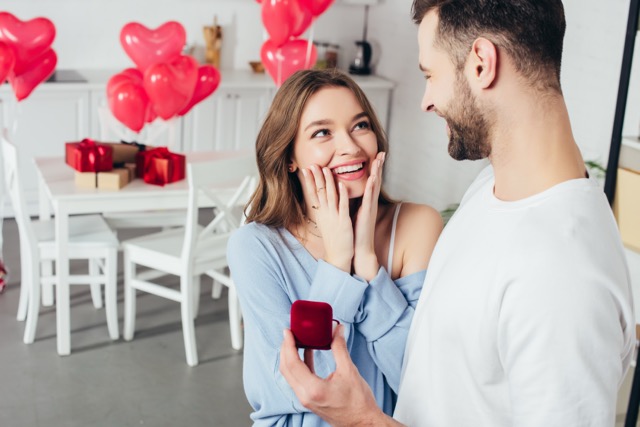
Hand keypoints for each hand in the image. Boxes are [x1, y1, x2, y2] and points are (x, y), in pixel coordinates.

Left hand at [280, 324, 395, 426]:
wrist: (362, 422)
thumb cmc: (359, 401)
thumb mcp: (349, 371)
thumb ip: (340, 348)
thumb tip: (337, 329)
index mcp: (313, 389)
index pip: (293, 363)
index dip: (288, 345)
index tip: (288, 331)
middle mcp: (305, 396)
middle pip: (286, 369)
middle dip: (285, 349)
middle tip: (289, 333)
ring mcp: (306, 400)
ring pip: (290, 375)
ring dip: (290, 357)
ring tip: (295, 341)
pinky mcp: (309, 400)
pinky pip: (298, 380)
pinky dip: (299, 365)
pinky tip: (307, 353)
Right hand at [303, 165, 352, 271]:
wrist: (338, 256)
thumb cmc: (333, 239)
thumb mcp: (325, 223)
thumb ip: (323, 211)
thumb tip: (319, 202)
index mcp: (320, 214)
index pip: (312, 194)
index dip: (309, 181)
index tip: (306, 169)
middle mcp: (325, 214)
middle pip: (319, 192)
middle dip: (316, 177)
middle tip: (313, 164)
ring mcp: (334, 217)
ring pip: (330, 196)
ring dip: (328, 182)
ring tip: (326, 169)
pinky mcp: (344, 221)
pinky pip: (343, 206)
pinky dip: (342, 195)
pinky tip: (341, 184)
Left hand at [353, 152, 384, 280]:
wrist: (359, 248)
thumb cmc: (356, 232)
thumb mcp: (355, 213)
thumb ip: (356, 202)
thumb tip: (349, 192)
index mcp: (367, 202)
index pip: (372, 182)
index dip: (374, 169)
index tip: (376, 156)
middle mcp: (371, 203)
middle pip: (376, 180)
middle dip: (379, 166)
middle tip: (382, 152)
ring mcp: (370, 207)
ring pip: (375, 186)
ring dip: (377, 172)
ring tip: (379, 160)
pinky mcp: (367, 213)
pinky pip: (369, 197)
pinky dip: (371, 187)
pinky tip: (373, 178)